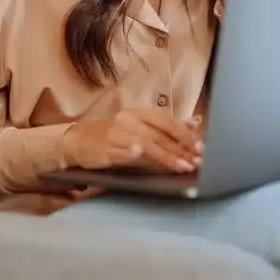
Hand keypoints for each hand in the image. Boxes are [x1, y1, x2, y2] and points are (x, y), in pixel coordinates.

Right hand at [61, 109, 203, 172]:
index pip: (166, 122)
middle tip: (197, 161)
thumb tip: (196, 122)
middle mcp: (128, 121)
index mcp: (138, 113)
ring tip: (182, 167)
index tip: (200, 147)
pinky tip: (142, 156)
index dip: (184, 134)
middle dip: (180, 149)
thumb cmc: (114, 134)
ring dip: (165, 157)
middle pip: (158, 135)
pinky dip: (132, 153)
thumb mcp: (140, 126)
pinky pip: (122, 152)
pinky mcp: (105, 149)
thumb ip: (168, 127)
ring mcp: (116, 135)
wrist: (79, 140)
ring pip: (145, 144)